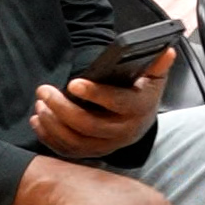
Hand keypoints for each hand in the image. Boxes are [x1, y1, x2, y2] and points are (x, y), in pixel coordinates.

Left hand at [32, 50, 168, 157]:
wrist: (139, 122)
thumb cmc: (141, 93)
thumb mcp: (153, 78)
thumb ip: (157, 64)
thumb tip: (166, 50)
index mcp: (139, 110)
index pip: (117, 104)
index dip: (95, 94)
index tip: (73, 83)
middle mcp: (124, 133)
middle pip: (89, 125)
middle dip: (62, 107)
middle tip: (43, 90)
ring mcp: (107, 146)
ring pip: (75, 141)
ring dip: (53, 123)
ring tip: (40, 103)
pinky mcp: (91, 153)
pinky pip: (67, 150)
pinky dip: (49, 136)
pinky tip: (38, 119)